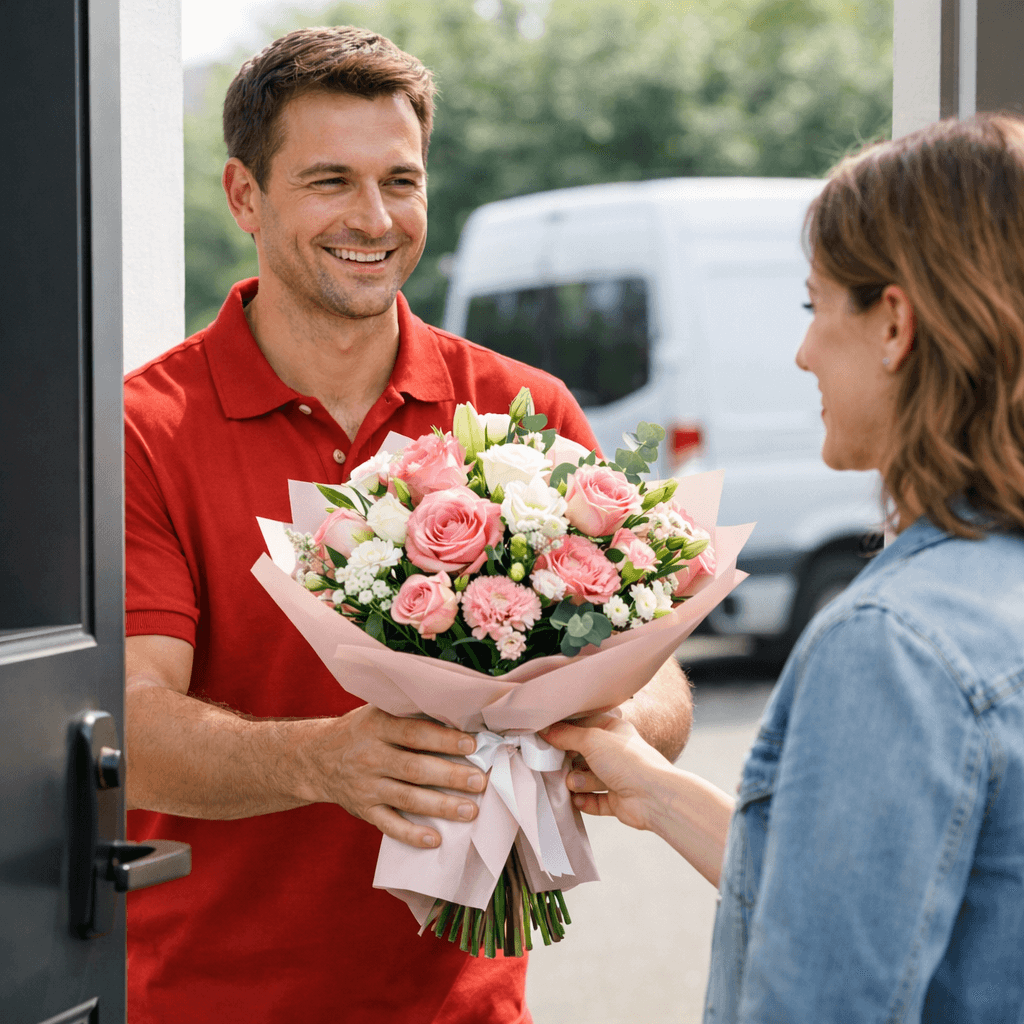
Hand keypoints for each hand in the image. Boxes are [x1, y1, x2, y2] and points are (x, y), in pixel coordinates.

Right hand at [299, 706, 487, 848]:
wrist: (316, 757)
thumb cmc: (361, 731)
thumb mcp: (378, 712)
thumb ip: (411, 715)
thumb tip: (459, 717)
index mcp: (377, 726)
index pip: (414, 733)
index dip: (444, 739)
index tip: (472, 745)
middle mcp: (370, 756)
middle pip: (415, 768)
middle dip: (450, 776)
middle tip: (480, 782)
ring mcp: (366, 786)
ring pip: (407, 798)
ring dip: (441, 806)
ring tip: (470, 810)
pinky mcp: (364, 810)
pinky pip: (389, 825)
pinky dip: (412, 834)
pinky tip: (435, 839)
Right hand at [542, 713, 674, 832]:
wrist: (654, 797)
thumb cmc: (630, 761)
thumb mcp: (592, 739)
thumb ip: (566, 735)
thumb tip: (546, 730)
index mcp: (613, 731)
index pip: (584, 726)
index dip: (565, 730)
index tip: (546, 735)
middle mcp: (615, 753)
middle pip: (581, 754)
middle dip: (568, 761)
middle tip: (555, 763)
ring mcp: (615, 777)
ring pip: (585, 778)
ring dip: (577, 782)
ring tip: (574, 784)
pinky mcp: (615, 800)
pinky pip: (592, 800)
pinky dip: (584, 801)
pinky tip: (579, 800)